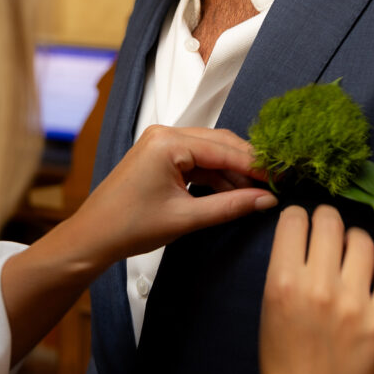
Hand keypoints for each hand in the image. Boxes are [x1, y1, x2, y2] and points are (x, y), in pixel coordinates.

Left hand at [70, 124, 276, 266]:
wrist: (92, 238)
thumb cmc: (129, 226)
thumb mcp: (186, 218)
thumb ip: (230, 206)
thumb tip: (266, 200)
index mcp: (167, 142)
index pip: (224, 149)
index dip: (255, 165)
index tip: (280, 178)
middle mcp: (164, 135)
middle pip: (220, 144)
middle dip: (248, 166)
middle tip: (275, 183)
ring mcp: (161, 144)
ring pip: (211, 153)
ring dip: (233, 173)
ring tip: (258, 193)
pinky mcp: (160, 157)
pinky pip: (197, 162)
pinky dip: (216, 177)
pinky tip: (234, 193)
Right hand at [255, 205, 373, 373]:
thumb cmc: (282, 359)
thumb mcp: (268, 306)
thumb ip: (287, 267)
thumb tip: (309, 231)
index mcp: (282, 283)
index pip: (295, 220)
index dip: (298, 220)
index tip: (303, 229)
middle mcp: (320, 288)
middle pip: (330, 222)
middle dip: (327, 223)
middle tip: (328, 238)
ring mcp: (355, 304)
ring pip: (362, 241)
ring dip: (354, 244)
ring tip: (350, 261)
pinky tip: (372, 277)